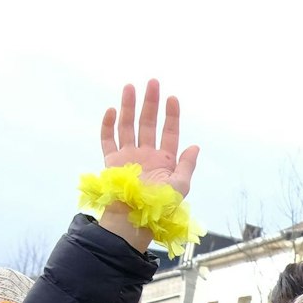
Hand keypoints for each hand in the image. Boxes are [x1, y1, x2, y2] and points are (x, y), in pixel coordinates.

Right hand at [96, 80, 197, 251]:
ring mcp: (128, 157)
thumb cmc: (159, 208)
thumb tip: (195, 146)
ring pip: (127, 126)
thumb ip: (187, 165)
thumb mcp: (180, 187)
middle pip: (148, 123)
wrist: (134, 220)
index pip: (169, 131)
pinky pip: (107, 140)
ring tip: (130, 88)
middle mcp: (146, 155)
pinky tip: (111, 110)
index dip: (171, 115)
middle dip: (150, 103)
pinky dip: (108, 126)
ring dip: (129, 107)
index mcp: (165, 160)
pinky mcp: (111, 162)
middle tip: (152, 82)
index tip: (172, 98)